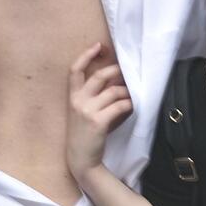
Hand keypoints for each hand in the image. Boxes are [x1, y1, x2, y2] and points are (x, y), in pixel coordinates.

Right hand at [67, 43, 132, 178]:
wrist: (81, 160)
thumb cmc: (87, 135)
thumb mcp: (85, 112)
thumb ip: (96, 96)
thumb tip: (116, 80)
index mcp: (72, 97)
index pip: (75, 70)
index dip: (86, 55)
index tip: (99, 46)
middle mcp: (78, 101)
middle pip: (99, 76)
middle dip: (116, 71)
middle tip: (128, 73)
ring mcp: (87, 111)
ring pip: (113, 91)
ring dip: (127, 92)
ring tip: (133, 95)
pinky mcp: (98, 121)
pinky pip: (119, 105)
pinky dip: (129, 104)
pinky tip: (133, 107)